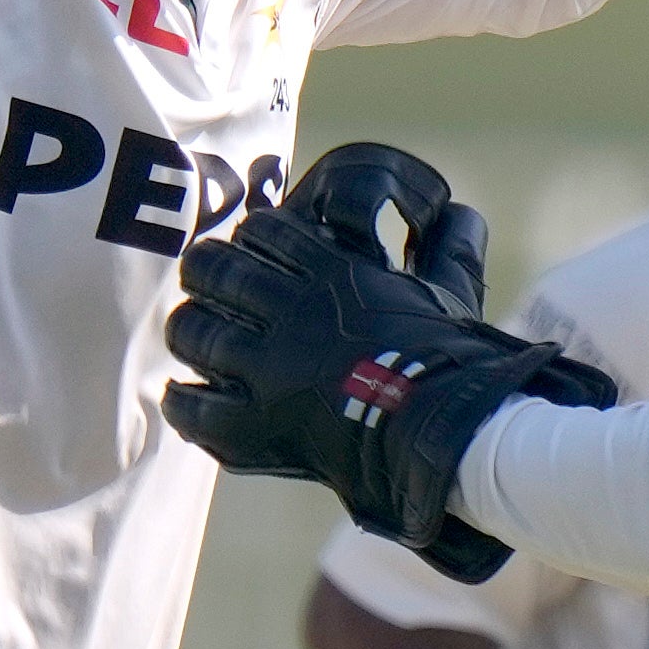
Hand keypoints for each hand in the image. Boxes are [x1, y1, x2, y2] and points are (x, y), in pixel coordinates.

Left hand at [162, 187, 597, 576]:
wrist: (446, 435)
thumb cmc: (454, 364)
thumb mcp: (451, 298)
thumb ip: (448, 252)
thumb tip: (465, 213)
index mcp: (333, 274)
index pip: (264, 228)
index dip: (253, 234)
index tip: (256, 247)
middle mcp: (290, 314)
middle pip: (212, 269)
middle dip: (207, 270)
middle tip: (209, 280)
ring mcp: (266, 370)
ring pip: (192, 330)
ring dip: (191, 327)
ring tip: (197, 332)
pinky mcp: (254, 426)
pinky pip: (191, 406)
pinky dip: (183, 399)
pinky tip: (187, 395)